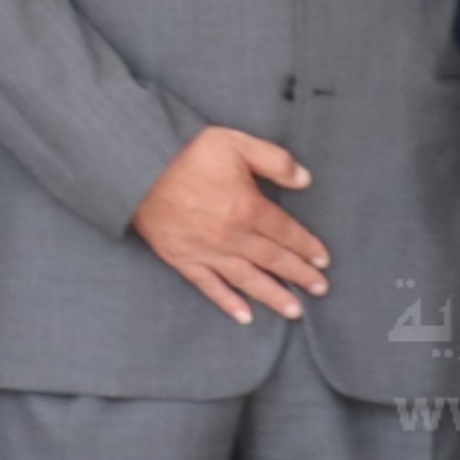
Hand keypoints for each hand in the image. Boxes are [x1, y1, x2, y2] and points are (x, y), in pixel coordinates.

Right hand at [130, 124, 325, 324]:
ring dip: (273, 296)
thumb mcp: (236, 142)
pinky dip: (228, 303)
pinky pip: (209, 286)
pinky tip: (245, 316)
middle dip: (300, 275)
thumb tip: (305, 180)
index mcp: (247, 207)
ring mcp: (206, 251)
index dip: (307, 246)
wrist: (136, 167)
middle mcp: (231, 236)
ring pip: (248, 280)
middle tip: (321, 289)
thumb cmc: (187, 151)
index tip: (322, 259)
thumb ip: (274, 160)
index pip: (286, 232)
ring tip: (294, 311)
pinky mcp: (182, 259)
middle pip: (273, 260)